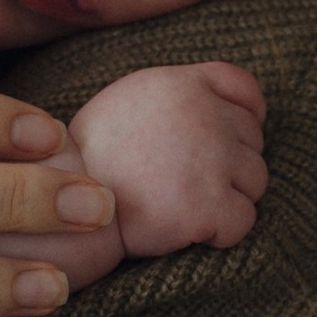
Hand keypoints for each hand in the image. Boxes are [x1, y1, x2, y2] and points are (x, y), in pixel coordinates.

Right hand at [68, 62, 269, 258]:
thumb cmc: (94, 158)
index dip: (246, 116)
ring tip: (184, 204)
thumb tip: (228, 111)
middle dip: (230, 163)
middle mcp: (204, 114)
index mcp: (182, 83)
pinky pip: (244, 221)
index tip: (227, 139)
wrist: (60, 203)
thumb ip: (177, 96)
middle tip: (185, 181)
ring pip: (256, 181)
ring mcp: (211, 159)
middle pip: (253, 140)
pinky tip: (190, 230)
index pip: (245, 89)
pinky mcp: (210, 205)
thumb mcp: (129, 101)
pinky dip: (224, 232)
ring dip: (230, 197)